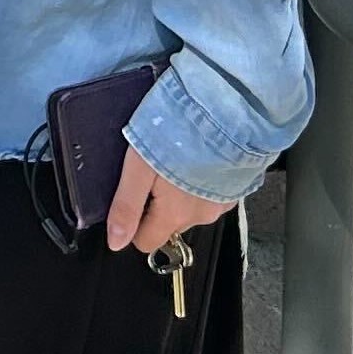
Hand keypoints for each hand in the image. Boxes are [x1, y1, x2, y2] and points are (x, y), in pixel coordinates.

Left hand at [106, 145, 231, 257]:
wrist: (227, 110)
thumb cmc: (177, 133)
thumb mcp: (139, 166)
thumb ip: (126, 206)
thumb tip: (115, 243)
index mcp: (175, 215)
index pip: (147, 242)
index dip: (133, 224)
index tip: (129, 197)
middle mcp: (202, 216)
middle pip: (168, 224)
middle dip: (156, 204)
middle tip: (151, 168)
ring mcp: (223, 202)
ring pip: (190, 208)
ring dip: (180, 191)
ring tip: (175, 157)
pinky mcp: (237, 186)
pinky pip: (210, 194)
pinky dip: (201, 181)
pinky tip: (197, 156)